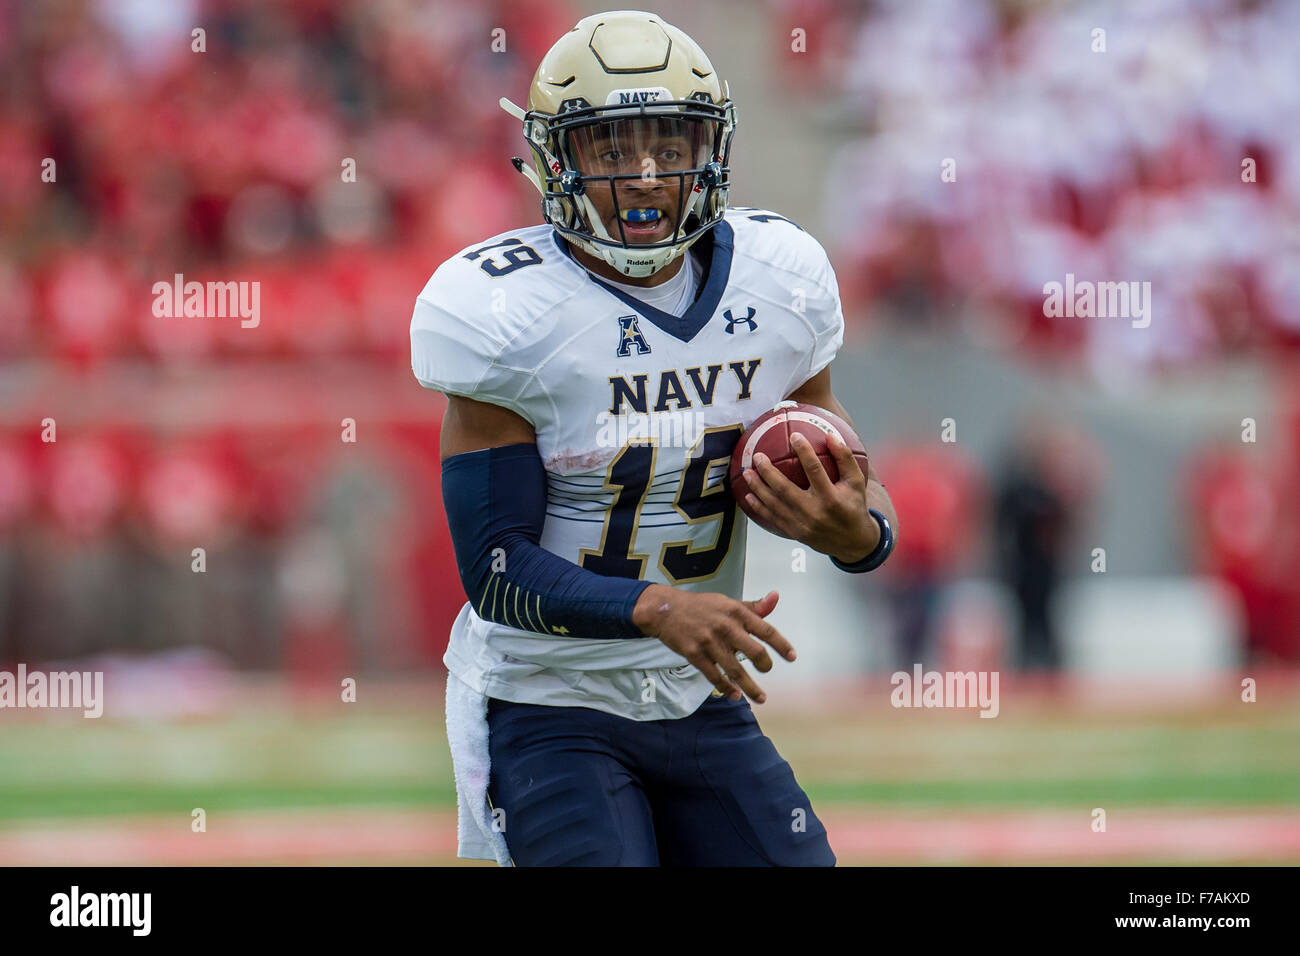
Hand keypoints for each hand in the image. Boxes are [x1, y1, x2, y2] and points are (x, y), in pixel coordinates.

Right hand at [632, 585, 795, 702]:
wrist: (665, 610)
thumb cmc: (701, 607)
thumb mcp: (727, 602)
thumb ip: (753, 606)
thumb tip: (775, 598)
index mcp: (736, 612)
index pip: (766, 630)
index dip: (781, 645)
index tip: (792, 657)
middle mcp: (725, 627)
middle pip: (755, 652)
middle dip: (765, 666)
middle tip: (767, 671)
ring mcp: (709, 642)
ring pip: (735, 670)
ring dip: (750, 687)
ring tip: (761, 698)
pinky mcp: (694, 654)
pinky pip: (714, 676)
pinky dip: (726, 688)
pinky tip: (735, 695)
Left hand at [741, 430, 879, 562]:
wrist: (852, 542)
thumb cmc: (854, 507)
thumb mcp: (856, 483)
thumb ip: (845, 458)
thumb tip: (830, 435)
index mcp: (831, 498)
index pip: (815, 471)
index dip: (804, 452)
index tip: (794, 436)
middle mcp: (814, 512)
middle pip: (785, 489)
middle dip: (768, 472)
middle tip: (757, 456)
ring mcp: (802, 525)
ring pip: (774, 505)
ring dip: (758, 488)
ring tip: (747, 472)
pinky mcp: (794, 533)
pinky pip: (773, 518)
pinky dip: (759, 507)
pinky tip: (748, 496)